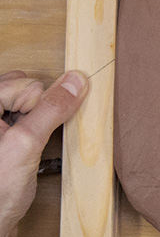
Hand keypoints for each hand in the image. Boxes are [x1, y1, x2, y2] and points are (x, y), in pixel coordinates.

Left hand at [0, 70, 88, 231]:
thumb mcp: (26, 144)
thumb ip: (52, 109)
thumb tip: (76, 82)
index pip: (25, 84)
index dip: (37, 108)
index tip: (32, 134)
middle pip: (26, 90)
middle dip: (38, 112)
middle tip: (29, 141)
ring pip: (29, 107)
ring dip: (40, 124)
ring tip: (30, 149)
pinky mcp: (2, 141)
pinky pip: (28, 122)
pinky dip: (38, 134)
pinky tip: (33, 154)